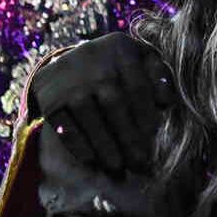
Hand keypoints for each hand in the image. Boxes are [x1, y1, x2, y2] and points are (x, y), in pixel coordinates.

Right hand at [32, 33, 175, 173]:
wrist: (68, 65)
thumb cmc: (118, 66)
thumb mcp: (141, 59)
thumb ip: (159, 75)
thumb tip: (166, 101)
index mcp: (121, 49)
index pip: (138, 87)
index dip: (146, 114)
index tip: (153, 137)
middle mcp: (93, 61)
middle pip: (115, 104)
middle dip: (128, 136)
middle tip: (139, 162)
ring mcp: (69, 80)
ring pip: (90, 116)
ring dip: (105, 145)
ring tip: (118, 166)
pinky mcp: (50, 99)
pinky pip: (65, 125)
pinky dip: (79, 145)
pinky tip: (93, 161)